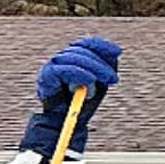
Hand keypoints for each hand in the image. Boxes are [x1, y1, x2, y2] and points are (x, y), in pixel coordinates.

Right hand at [22, 37, 120, 158]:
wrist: (66, 120)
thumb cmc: (83, 101)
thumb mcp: (100, 83)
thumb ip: (106, 68)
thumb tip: (115, 53)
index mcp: (73, 57)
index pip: (85, 43)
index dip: (101, 45)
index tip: (117, 51)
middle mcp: (62, 58)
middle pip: (81, 50)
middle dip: (101, 63)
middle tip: (114, 79)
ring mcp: (53, 66)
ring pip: (74, 58)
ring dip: (94, 69)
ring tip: (107, 81)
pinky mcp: (47, 76)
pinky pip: (64, 70)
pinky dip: (79, 73)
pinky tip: (90, 79)